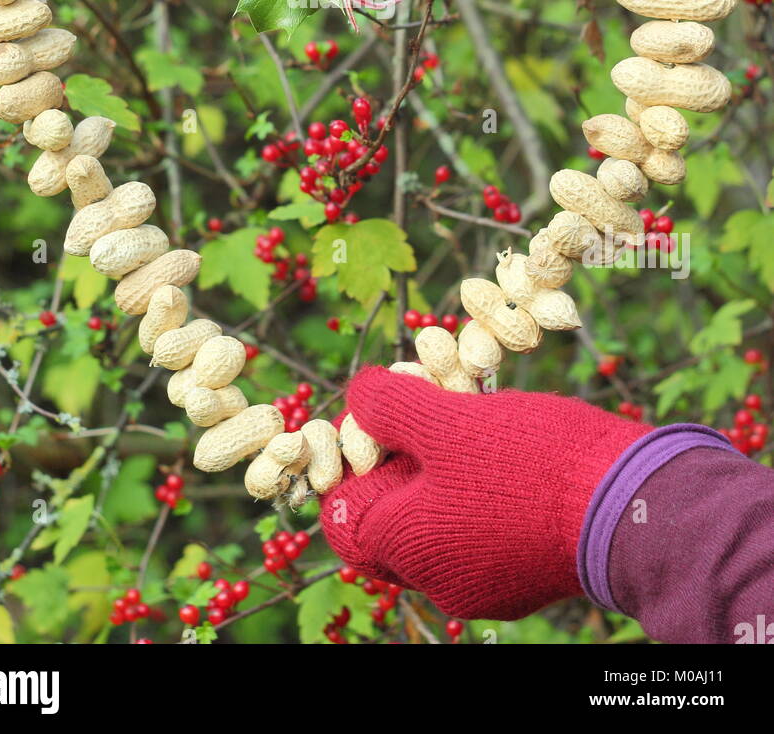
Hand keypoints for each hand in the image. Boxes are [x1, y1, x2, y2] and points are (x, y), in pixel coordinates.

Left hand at [320, 367, 649, 619]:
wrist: (633, 506)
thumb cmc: (530, 462)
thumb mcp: (447, 419)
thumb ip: (390, 407)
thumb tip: (357, 395)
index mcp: (408, 547)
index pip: (344, 514)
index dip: (353, 460)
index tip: (381, 416)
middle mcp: (440, 581)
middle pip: (392, 519)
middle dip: (401, 463)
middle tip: (427, 413)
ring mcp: (487, 583)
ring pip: (440, 523)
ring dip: (443, 475)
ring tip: (471, 423)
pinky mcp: (529, 574)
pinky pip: (483, 533)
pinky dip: (482, 495)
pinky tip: (507, 453)